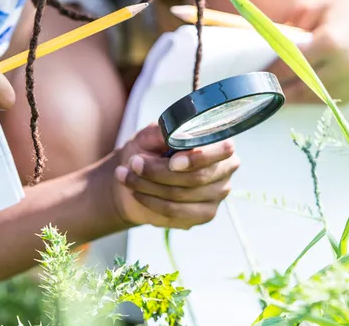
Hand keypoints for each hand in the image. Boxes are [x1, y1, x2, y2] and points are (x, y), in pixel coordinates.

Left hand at [106, 124, 238, 229]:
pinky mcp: (202, 216)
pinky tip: (137, 192)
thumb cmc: (149, 150)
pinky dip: (151, 202)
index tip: (172, 162)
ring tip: (125, 175)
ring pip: (181, 196)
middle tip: (133, 163)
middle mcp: (223, 172)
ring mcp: (216, 197)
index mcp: (220, 145)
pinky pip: (175, 212)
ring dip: (148, 186)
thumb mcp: (151, 135)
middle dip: (159, 172)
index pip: (222, 152)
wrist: (138, 178)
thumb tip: (172, 134)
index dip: (197, 158)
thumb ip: (164, 132)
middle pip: (197, 178)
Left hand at [267, 0, 348, 103]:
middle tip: (265, 93)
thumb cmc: (347, 4)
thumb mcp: (315, 7)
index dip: (273, 74)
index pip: (293, 65)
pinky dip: (320, 97)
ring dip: (299, 99)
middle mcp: (348, 64)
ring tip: (282, 96)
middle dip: (282, 91)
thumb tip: (271, 48)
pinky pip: (340, 98)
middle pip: (305, 86)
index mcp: (332, 41)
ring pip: (321, 97)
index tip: (258, 77)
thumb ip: (293, 28)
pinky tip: (306, 94)